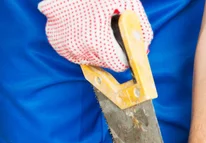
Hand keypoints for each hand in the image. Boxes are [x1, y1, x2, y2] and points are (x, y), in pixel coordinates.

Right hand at [38, 0, 152, 71]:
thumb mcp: (128, 6)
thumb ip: (140, 30)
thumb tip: (143, 50)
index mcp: (97, 42)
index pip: (117, 65)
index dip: (124, 57)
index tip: (125, 50)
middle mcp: (77, 48)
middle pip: (102, 62)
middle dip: (110, 52)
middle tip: (109, 34)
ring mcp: (62, 44)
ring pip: (86, 58)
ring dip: (93, 50)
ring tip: (96, 29)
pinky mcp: (53, 38)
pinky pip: (69, 50)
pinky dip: (78, 44)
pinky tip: (82, 29)